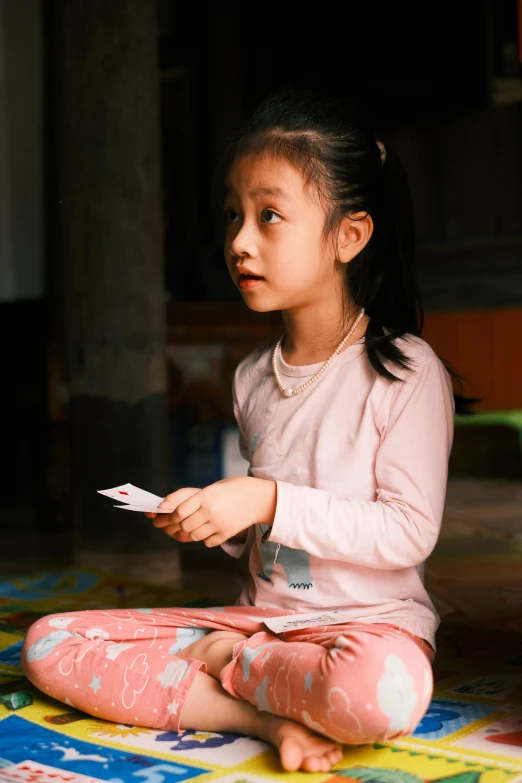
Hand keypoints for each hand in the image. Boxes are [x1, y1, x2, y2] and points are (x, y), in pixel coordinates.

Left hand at [145, 477, 276, 547]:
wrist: (261, 498)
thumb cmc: (235, 488)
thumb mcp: (214, 486)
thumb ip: (193, 497)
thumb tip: (169, 507)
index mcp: (206, 495)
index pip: (179, 511)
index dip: (170, 516)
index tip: (167, 516)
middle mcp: (211, 510)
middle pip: (184, 525)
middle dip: (175, 527)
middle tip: (170, 526)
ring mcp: (219, 524)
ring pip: (193, 536)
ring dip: (187, 534)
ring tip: (186, 529)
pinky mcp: (226, 533)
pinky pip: (207, 542)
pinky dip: (202, 538)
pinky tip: (204, 532)